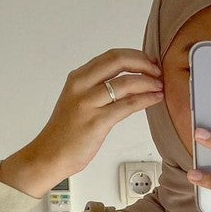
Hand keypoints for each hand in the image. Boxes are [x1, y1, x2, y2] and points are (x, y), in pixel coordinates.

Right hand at [28, 48, 164, 175]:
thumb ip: (97, 89)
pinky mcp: (97, 121)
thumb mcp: (79, 101)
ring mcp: (88, 103)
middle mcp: (82, 86)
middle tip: (158, 71)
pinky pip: (127, 105)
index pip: (111, 56)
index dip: (135, 56)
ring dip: (148, 82)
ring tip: (160, 87)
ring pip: (126, 83)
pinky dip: (145, 99)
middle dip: (144, 63)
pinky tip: (154, 99)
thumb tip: (127, 82)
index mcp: (78, 78)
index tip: (149, 62)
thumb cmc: (66, 132)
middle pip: (118, 62)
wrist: (50, 154)